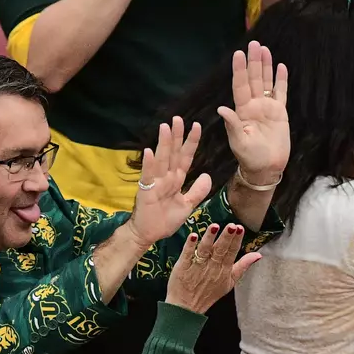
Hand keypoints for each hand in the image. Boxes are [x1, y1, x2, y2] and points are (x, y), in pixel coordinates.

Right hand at [127, 116, 213, 248]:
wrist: (148, 235)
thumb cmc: (164, 220)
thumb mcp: (188, 205)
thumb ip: (197, 191)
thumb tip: (207, 175)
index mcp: (176, 179)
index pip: (186, 157)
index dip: (191, 142)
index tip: (197, 126)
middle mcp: (166, 177)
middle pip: (173, 153)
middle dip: (176, 136)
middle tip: (178, 118)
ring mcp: (155, 183)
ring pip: (161, 160)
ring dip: (163, 143)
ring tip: (165, 127)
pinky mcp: (146, 191)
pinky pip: (148, 176)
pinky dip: (149, 164)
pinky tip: (149, 151)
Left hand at [165, 223, 261, 312]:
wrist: (186, 307)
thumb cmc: (208, 293)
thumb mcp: (230, 282)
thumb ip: (243, 266)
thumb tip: (258, 255)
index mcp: (224, 270)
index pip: (232, 252)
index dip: (236, 240)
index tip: (240, 228)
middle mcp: (211, 267)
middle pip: (220, 250)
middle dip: (226, 237)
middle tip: (231, 226)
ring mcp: (197, 266)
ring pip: (205, 250)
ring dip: (209, 238)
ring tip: (214, 227)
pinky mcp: (183, 266)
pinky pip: (187, 254)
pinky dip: (190, 245)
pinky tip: (193, 236)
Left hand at [218, 42, 289, 184]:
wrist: (266, 168)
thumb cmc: (250, 158)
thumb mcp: (239, 143)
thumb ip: (232, 125)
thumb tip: (221, 109)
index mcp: (242, 111)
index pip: (240, 86)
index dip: (239, 70)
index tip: (238, 54)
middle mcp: (253, 106)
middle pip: (254, 79)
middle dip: (253, 62)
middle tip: (253, 44)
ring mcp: (267, 108)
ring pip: (266, 82)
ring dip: (265, 66)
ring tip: (264, 49)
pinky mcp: (280, 113)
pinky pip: (281, 93)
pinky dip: (281, 80)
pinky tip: (281, 67)